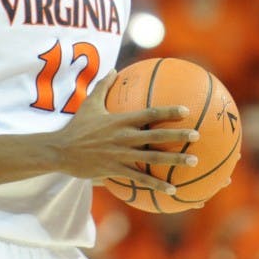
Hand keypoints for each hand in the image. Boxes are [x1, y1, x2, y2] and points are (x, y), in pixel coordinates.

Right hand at [54, 71, 199, 192]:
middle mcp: (124, 137)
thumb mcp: (90, 104)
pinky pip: (140, 179)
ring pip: (152, 158)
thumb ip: (103, 86)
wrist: (60, 151)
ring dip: (175, 159)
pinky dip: (157, 184)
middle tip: (197, 135)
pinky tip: (173, 189)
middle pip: (156, 136)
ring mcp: (121, 155)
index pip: (149, 113)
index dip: (168, 111)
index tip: (186, 110)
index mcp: (121, 120)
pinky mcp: (116, 170)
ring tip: (194, 160)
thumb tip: (114, 69)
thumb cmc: (77, 126)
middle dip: (178, 135)